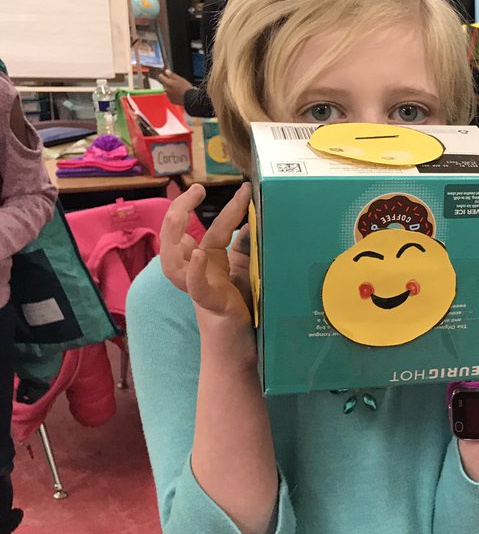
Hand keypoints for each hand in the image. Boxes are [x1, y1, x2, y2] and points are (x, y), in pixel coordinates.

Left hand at [155, 69, 193, 106]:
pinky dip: (173, 95)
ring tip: (178, 89)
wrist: (190, 98)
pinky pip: (170, 96)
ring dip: (170, 89)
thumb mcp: (180, 79)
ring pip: (167, 90)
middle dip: (168, 83)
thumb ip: (172, 74)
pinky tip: (178, 94)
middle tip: (175, 83)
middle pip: (164, 84)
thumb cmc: (186, 88)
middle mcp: (166, 89)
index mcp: (168, 83)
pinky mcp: (171, 100)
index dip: (163, 75)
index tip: (165, 75)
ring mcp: (168, 95)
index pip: (161, 77)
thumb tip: (166, 71)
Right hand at [161, 182, 252, 323]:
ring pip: (172, 262)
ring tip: (180, 214)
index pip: (212, 228)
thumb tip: (251, 223)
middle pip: (174, 238)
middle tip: (195, 190)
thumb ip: (243, 249)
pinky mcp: (208, 302)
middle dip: (178, 211)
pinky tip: (198, 256)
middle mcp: (197, 271)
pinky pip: (194, 286)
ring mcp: (199, 286)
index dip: (229, 208)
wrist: (238, 346)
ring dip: (172, 236)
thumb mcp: (245, 272)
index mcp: (208, 261)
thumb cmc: (240, 308)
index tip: (245, 188)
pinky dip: (194, 271)